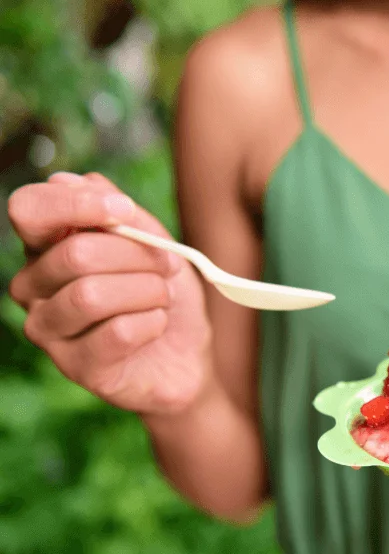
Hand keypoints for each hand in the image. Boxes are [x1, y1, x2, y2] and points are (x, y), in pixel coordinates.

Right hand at [8, 172, 212, 415]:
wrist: (186, 358)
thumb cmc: (164, 296)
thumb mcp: (157, 245)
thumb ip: (123, 214)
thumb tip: (72, 180)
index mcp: (47, 247)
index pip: (29, 209)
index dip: (75, 203)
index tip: (124, 209)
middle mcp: (33, 285)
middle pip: (76, 253)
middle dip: (138, 256)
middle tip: (167, 267)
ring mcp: (47, 328)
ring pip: (91, 295)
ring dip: (147, 291)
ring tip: (162, 298)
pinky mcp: (74, 366)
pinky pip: (116, 333)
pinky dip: (152, 323)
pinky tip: (157, 326)